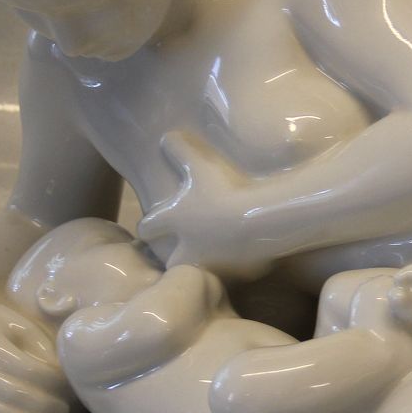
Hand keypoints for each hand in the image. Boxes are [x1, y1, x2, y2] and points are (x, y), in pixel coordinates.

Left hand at [138, 131, 270, 278]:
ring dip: (203, 262)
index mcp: (175, 221)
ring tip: (216, 252)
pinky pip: (231, 274)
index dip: (148, 225)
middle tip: (182, 245)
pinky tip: (245, 254)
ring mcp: (211, 264)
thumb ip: (180, 149)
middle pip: (168, 260)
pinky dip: (235, 266)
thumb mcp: (201, 162)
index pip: (148, 227)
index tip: (151, 225)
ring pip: (200, 270)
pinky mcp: (236, 275)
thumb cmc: (228, 189)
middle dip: (172, 254)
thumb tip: (165, 137)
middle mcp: (187, 248)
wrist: (263, 219)